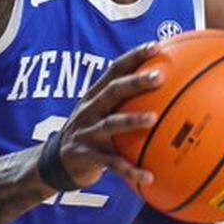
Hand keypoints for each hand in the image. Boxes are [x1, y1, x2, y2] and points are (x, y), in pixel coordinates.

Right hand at [52, 42, 161, 188]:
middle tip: (159, 76)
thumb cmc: (91, 134)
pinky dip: (130, 170)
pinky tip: (149, 177)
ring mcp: (86, 132)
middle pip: (112, 90)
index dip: (134, 56)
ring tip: (153, 119)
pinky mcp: (86, 155)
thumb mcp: (102, 114)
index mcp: (95, 95)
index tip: (157, 47)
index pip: (115, 69)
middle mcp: (89, 110)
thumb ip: (126, 103)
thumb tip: (169, 96)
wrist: (55, 163)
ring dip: (131, 120)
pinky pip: (111, 164)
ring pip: (110, 124)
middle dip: (135, 82)